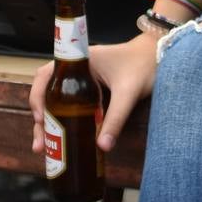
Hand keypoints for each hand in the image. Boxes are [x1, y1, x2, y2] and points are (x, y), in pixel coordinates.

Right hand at [29, 33, 161, 154]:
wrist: (163, 54)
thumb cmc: (144, 66)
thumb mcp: (128, 94)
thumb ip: (116, 119)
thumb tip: (102, 147)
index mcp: (79, 60)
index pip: (45, 75)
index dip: (38, 98)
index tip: (41, 119)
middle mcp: (76, 68)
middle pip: (47, 91)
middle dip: (41, 118)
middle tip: (40, 144)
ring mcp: (83, 77)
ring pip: (57, 98)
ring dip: (50, 121)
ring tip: (45, 146)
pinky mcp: (92, 87)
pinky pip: (71, 102)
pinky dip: (64, 118)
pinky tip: (64, 136)